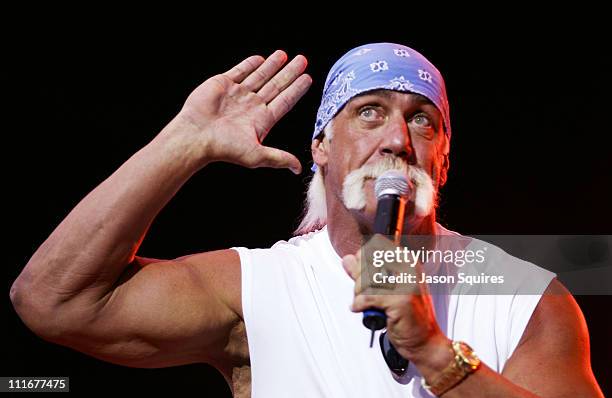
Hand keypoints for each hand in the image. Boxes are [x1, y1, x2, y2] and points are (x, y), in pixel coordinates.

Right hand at [175, 50, 311, 172]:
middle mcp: (251, 105)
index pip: (285, 101)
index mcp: (261, 120)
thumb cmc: (224, 148)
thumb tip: (298, 169)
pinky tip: (261, 58)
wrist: (196, 136)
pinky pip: (240, 71)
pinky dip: (250, 64)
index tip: (308, 79)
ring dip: (273, 65)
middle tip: (303, 60)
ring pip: (260, 76)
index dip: (297, 90)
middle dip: (290, 73)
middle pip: (276, 85)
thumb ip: (279, 158)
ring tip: (285, 54)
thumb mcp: (257, 155)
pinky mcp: (223, 84)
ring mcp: (237, 94)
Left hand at [342, 235, 446, 359]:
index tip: (364, 277)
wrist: (424, 341)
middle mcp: (408, 268)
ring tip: (368, 304)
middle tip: (366, 295)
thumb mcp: (386, 288)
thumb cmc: (407, 316)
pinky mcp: (399, 299)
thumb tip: (347, 260)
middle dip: (358, 281)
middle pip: (365, 263)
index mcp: (407, 261)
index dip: (362, 262)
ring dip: (359, 295)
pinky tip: (365, 310)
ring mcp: (405, 283)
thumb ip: (366, 272)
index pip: (373, 247)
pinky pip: (366, 297)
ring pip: (364, 281)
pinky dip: (360, 306)